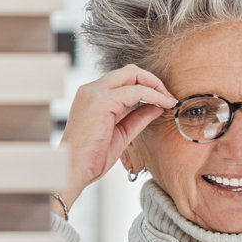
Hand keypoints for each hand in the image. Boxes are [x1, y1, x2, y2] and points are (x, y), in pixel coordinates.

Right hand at [57, 64, 176, 211]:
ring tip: (169, 100)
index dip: (147, 86)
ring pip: (133, 75)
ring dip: (155, 86)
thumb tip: (157, 107)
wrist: (72, 170)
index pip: (124, 79)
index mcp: (93, 96)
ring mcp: (95, 93)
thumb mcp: (121, 134)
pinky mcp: (102, 101)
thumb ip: (137, 118)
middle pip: (129, 71)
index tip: (163, 100)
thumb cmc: (92, 157)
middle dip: (153, 81)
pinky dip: (153, 95)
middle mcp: (92, 89)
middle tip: (168, 97)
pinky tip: (162, 104)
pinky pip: (135, 91)